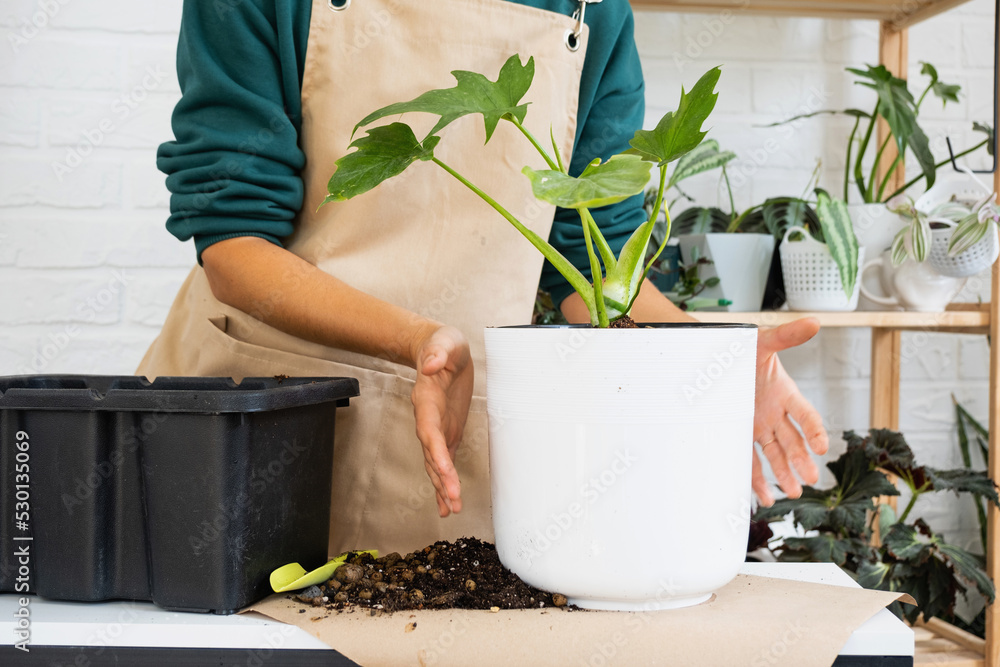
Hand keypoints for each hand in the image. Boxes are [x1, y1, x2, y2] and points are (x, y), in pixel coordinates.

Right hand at [410, 325, 473, 516]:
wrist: (440, 351)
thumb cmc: (443, 346)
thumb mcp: (444, 343)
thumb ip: (438, 353)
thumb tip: (432, 365)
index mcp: (426, 400)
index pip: (429, 430)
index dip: (436, 451)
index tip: (445, 469)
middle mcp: (427, 419)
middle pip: (432, 453)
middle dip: (441, 477)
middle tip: (453, 500)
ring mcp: (436, 428)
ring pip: (435, 463)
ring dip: (443, 486)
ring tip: (451, 509)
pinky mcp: (446, 433)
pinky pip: (444, 461)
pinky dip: (445, 482)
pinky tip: (448, 502)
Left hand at [752, 318, 828, 505]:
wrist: (710, 356)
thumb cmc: (741, 348)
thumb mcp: (763, 342)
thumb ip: (787, 335)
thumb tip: (814, 322)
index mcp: (785, 393)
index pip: (806, 415)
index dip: (815, 431)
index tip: (822, 447)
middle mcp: (775, 413)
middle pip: (793, 441)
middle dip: (802, 460)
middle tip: (811, 479)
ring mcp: (758, 426)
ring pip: (775, 455)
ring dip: (784, 474)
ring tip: (793, 493)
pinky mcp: (741, 435)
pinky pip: (751, 461)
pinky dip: (758, 479)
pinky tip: (766, 496)